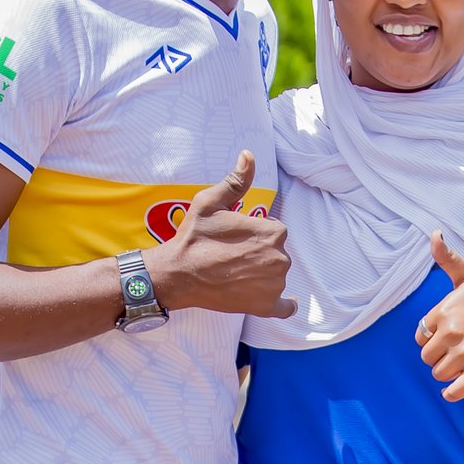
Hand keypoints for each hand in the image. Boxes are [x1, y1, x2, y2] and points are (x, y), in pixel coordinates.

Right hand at [154, 150, 295, 318]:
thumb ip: (236, 180)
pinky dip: (285, 305)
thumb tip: (249, 155)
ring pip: (276, 276)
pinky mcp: (265, 306)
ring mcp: (274, 285)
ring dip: (263, 276)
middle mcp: (280, 258)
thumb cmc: (193, 237)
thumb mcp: (211, 201)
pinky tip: (284, 302)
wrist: (178, 274)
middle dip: (259, 254)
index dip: (254, 234)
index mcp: (273, 231)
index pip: (273, 231)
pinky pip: (285, 308)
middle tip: (231, 257)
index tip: (234, 239)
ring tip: (235, 275)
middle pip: (275, 253)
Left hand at [417, 233, 463, 401]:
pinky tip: (458, 388)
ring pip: (439, 375)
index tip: (453, 335)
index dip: (434, 339)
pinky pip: (454, 392)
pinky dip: (453, 394)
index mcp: (444, 311)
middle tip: (463, 350)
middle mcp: (452, 330)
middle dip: (442, 357)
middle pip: (428, 358)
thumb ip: (448, 259)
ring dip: (450, 374)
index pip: (421, 337)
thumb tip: (434, 234)